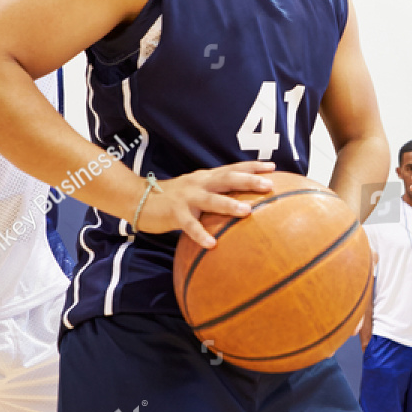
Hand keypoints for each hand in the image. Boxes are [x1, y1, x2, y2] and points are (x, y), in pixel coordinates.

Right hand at [135, 161, 274, 247]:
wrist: (138, 198)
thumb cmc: (173, 198)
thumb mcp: (196, 190)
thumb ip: (215, 192)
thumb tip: (241, 201)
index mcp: (206, 177)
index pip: (232, 168)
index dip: (252, 166)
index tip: (273, 166)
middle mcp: (199, 183)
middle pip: (227, 179)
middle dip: (248, 181)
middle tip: (269, 185)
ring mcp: (187, 198)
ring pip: (211, 200)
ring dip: (229, 205)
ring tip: (247, 212)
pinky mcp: (174, 213)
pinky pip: (189, 226)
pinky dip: (201, 234)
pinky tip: (212, 244)